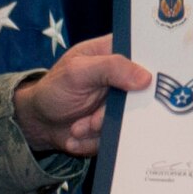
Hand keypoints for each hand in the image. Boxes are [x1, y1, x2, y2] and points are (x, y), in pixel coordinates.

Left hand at [14, 35, 150, 155]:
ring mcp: (123, 104)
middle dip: (114, 112)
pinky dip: (94, 140)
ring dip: (100, 129)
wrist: (39, 123)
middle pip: (143, 93)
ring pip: (131, 120)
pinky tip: (77, 136)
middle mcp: (125, 78)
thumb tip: (145, 78)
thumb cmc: (54, 88)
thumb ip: (110, 68)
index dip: (153, 69)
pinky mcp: (118, 125)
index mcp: (117, 52)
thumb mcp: (77, 72)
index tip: (145, 86)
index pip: (147, 54)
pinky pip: (119, 137)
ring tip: (77, 128)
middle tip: (92, 121)